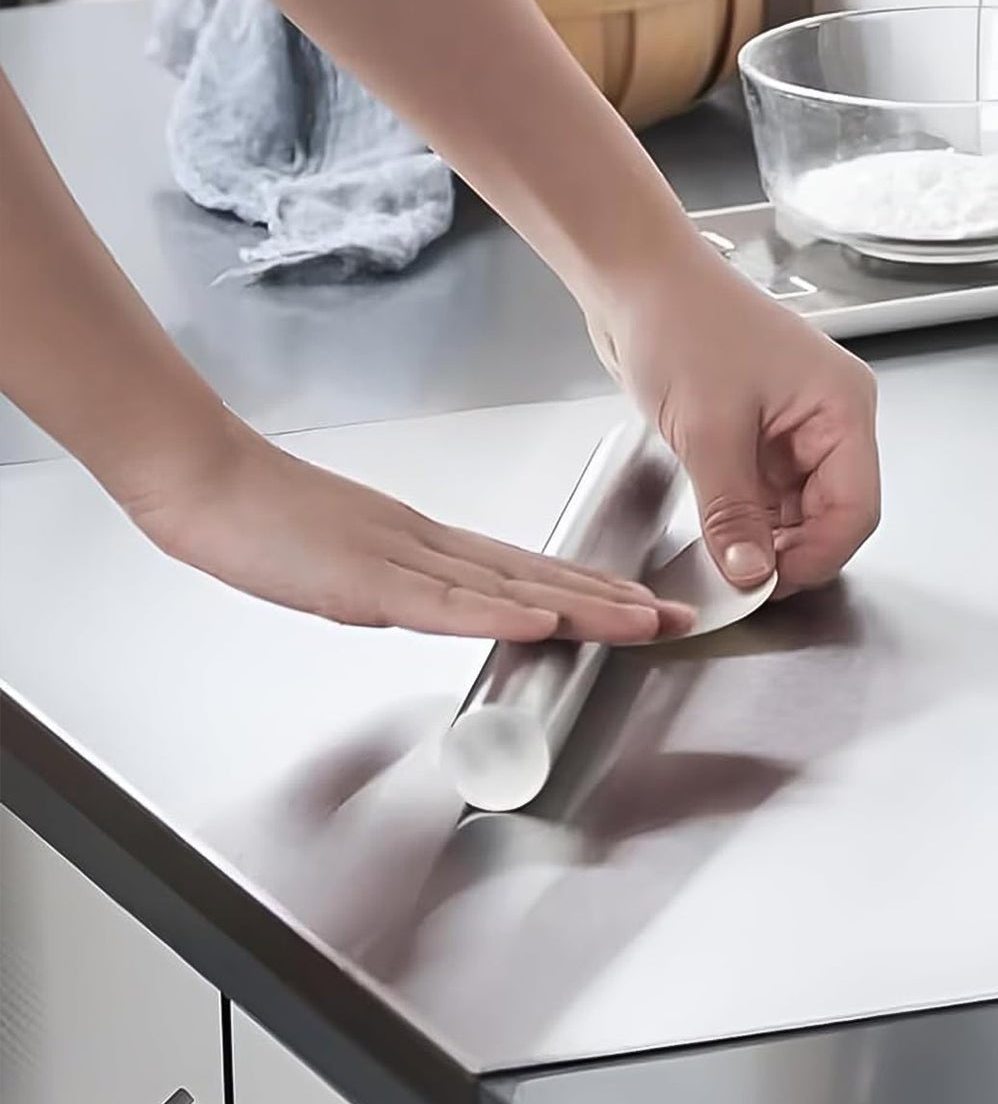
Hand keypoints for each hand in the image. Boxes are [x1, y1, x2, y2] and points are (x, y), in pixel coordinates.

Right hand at [120, 419, 694, 641]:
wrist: (211, 482)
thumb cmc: (272, 521)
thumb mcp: (354, 562)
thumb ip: (404, 581)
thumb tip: (445, 605)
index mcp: (433, 547)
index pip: (532, 570)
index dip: (594, 589)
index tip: (646, 604)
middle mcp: (435, 548)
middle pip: (540, 576)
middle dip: (615, 601)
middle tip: (679, 615)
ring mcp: (405, 561)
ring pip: (511, 586)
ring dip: (583, 606)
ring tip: (645, 620)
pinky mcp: (366, 579)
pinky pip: (443, 602)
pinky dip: (497, 612)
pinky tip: (542, 621)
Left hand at [592, 251, 880, 595]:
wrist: (633, 278)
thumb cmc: (680, 322)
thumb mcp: (708, 430)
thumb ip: (732, 511)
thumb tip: (751, 576)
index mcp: (842, 407)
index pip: (856, 509)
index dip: (816, 556)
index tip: (765, 586)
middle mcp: (828, 419)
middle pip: (831, 514)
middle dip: (788, 550)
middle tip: (738, 580)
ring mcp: (792, 427)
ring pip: (795, 510)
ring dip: (762, 538)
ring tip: (719, 557)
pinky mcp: (756, 433)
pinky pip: (763, 494)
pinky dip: (742, 519)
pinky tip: (714, 534)